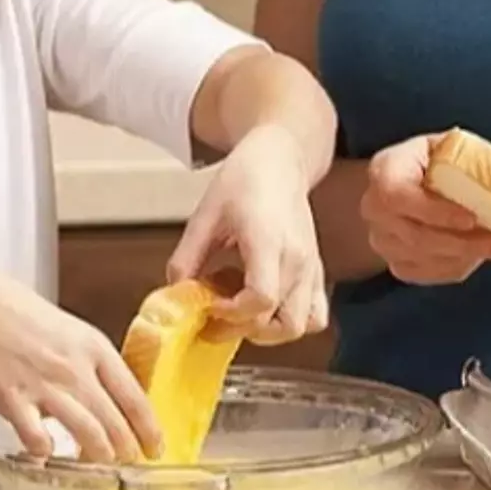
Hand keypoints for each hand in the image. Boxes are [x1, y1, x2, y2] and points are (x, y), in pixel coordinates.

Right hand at [0, 265, 161, 464]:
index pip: (134, 395)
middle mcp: (75, 368)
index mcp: (93, 347)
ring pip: (87, 433)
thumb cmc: (17, 312)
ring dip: (98, 454)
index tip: (155, 445)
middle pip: (115, 420)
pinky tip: (46, 455)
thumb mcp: (69, 329)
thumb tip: (104, 395)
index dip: (149, 427)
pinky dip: (45, 452)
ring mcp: (45, 385)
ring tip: (101, 464)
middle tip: (129, 461)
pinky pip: (37, 438)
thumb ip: (88, 362)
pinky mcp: (13, 400)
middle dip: (127, 448)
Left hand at [166, 124, 328, 345]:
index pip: (260, 299)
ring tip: (240, 306)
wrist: (279, 160)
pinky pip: (314, 314)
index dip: (231, 314)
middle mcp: (297, 258)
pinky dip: (289, 320)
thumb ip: (187, 258)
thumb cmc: (245, 180)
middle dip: (245, 329)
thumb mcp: (204, 215)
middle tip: (216, 314)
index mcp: (268, 240)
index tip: (208, 305)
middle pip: (283, 324)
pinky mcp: (315, 271)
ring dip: (268, 330)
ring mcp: (311, 267)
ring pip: (301, 325)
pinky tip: (263, 302)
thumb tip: (175, 296)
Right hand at [363, 133, 490, 284]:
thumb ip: (464, 157)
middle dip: (466, 243)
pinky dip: (457, 268)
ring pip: (425, 259)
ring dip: (468, 257)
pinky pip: (428, 274)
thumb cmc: (430, 160)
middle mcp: (374, 210)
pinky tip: (480, 256)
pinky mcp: (394, 263)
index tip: (471, 218)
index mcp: (383, 172)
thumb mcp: (443, 146)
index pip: (399, 198)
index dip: (435, 212)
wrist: (402, 182)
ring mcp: (381, 240)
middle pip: (417, 237)